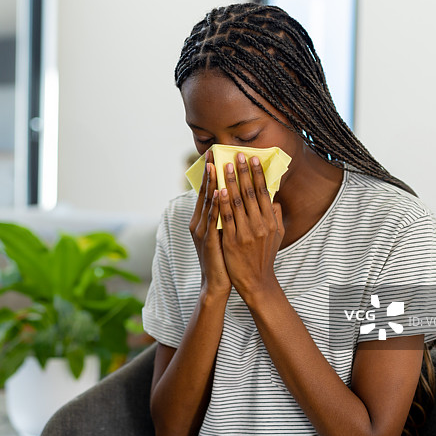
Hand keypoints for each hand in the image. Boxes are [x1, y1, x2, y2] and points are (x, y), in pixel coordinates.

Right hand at [189, 150, 231, 297]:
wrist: (217, 283)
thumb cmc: (223, 258)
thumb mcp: (224, 232)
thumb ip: (227, 215)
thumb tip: (237, 197)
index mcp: (202, 220)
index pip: (206, 192)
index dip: (210, 173)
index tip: (215, 155)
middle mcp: (198, 222)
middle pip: (204, 193)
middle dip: (209, 172)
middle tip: (213, 152)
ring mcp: (202, 231)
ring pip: (207, 203)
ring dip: (212, 183)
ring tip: (215, 166)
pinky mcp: (208, 240)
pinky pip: (212, 218)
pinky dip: (215, 204)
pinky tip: (219, 192)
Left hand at [218, 153, 284, 298]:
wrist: (256, 282)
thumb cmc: (265, 257)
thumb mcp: (277, 236)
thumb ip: (276, 217)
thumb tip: (274, 199)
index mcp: (270, 221)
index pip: (264, 192)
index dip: (258, 174)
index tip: (253, 159)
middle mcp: (260, 225)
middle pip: (250, 193)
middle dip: (243, 172)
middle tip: (238, 155)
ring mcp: (246, 233)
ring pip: (237, 202)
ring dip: (230, 182)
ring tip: (225, 165)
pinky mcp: (231, 241)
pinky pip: (225, 218)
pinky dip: (222, 203)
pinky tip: (218, 190)